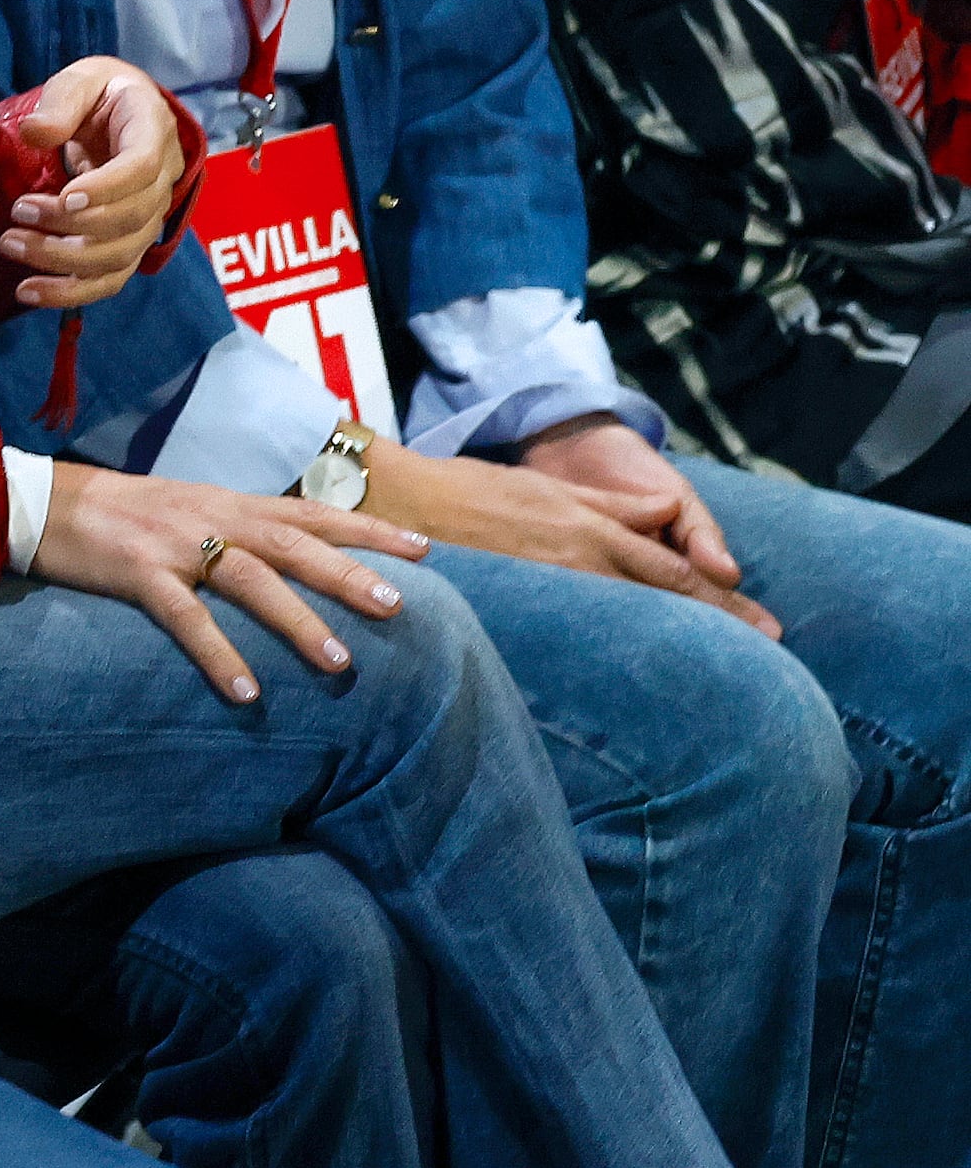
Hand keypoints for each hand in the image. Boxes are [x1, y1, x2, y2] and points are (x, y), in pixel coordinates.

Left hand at [0, 56, 178, 307]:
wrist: (121, 114)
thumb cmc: (100, 94)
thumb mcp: (81, 80)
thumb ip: (62, 101)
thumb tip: (34, 133)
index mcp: (154, 134)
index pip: (143, 169)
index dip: (107, 188)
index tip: (64, 195)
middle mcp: (162, 183)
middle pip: (128, 220)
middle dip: (70, 225)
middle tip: (19, 212)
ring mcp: (148, 219)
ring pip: (117, 256)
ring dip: (62, 259)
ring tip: (10, 243)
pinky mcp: (127, 243)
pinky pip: (109, 279)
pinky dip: (71, 292)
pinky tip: (29, 292)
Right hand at [29, 462, 427, 700]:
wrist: (43, 501)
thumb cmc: (122, 514)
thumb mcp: (190, 511)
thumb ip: (240, 532)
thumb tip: (294, 564)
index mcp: (231, 504)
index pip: (313, 512)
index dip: (369, 529)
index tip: (423, 550)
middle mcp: (212, 518)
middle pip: (294, 544)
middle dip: (349, 574)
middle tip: (400, 606)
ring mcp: (176, 544)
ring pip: (250, 580)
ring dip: (297, 621)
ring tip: (340, 662)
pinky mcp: (137, 573)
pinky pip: (186, 618)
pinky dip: (219, 655)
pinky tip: (248, 691)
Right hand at [358, 436, 777, 636]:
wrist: (394, 504)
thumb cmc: (465, 490)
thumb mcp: (544, 487)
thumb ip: (610, 505)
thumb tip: (667, 512)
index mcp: (588, 530)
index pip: (672, 571)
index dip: (723, 599)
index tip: (766, 626)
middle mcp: (578, 561)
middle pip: (664, 600)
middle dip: (721, 625)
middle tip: (772, 650)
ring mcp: (550, 589)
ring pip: (632, 621)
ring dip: (681, 643)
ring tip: (726, 670)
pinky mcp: (522, 609)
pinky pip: (583, 637)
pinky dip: (621, 657)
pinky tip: (638, 680)